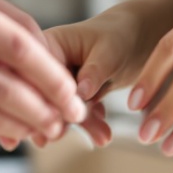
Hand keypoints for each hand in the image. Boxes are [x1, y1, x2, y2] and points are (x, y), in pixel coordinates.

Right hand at [44, 6, 153, 147]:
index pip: (34, 75)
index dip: (40, 100)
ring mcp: (59, 80)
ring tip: (103, 137)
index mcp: (49, 44)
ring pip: (58, 110)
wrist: (138, 38)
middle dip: (57, 119)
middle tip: (67, 136)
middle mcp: (48, 63)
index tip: (56, 123)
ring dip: (78, 126)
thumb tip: (80, 93)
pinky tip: (103, 130)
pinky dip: (88, 124)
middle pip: (41, 96)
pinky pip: (73, 114)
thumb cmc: (121, 35)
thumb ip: (94, 71)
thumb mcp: (109, 50)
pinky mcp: (71, 95)